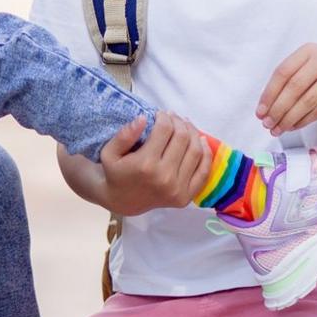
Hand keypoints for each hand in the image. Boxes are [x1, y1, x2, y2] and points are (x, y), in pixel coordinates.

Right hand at [97, 114, 211, 215]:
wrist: (121, 201)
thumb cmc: (115, 173)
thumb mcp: (109, 152)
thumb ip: (125, 134)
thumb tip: (143, 118)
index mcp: (145, 165)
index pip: (164, 130)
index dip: (164, 117)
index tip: (161, 114)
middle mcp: (164, 177)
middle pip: (182, 137)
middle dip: (178, 122)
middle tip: (173, 117)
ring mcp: (178, 189)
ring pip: (196, 150)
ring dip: (193, 132)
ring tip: (185, 125)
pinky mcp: (186, 197)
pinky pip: (204, 171)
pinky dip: (206, 153)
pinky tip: (201, 140)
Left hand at [257, 43, 316, 134]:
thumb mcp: (303, 74)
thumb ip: (284, 87)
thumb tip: (263, 112)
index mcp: (309, 50)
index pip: (283, 72)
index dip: (269, 94)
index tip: (260, 112)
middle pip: (295, 86)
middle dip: (278, 108)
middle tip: (268, 124)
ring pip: (307, 101)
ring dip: (289, 118)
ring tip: (278, 129)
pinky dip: (303, 121)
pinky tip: (294, 126)